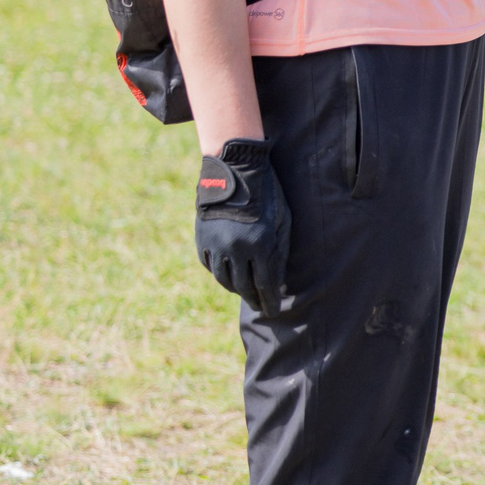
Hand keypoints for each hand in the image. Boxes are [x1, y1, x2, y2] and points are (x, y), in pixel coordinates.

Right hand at [196, 138, 290, 313]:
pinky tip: (227, 276)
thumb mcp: (282, 221)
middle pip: (244, 285)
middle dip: (253, 298)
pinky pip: (209, 264)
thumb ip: (280, 251)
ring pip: (224, 278)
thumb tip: (278, 279)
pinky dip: (219, 273)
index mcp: (260, 246)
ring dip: (235, 288)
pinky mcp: (202, 238)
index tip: (273, 312)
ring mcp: (216, 244)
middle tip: (259, 306)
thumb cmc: (267, 195)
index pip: (265, 284)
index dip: (269, 301)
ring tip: (244, 293)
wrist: (235, 172)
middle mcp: (236, 249)